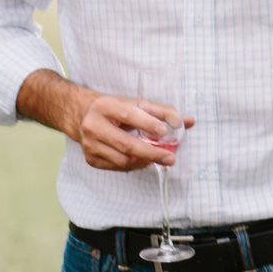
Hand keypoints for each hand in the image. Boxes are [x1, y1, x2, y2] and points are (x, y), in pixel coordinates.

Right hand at [75, 93, 192, 170]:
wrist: (83, 115)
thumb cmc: (116, 109)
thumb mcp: (137, 104)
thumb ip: (164, 112)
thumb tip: (188, 122)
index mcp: (105, 106)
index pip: (129, 115)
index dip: (148, 124)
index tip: (165, 131)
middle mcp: (93, 125)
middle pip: (126, 144)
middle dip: (151, 152)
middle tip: (170, 158)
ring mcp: (89, 144)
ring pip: (122, 159)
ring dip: (145, 161)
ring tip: (159, 157)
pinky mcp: (90, 159)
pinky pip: (117, 167)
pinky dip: (134, 165)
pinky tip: (143, 159)